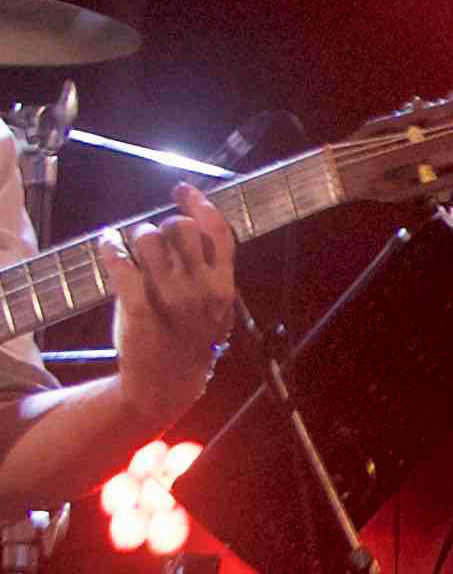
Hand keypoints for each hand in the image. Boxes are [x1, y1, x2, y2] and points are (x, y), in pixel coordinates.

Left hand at [105, 181, 239, 421]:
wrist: (168, 384)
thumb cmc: (191, 342)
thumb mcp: (216, 308)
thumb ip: (211, 273)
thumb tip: (191, 228)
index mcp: (223, 286)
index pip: (218, 233)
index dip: (199, 204)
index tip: (182, 190)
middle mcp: (200, 289)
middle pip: (181, 229)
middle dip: (164, 226)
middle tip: (153, 238)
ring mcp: (169, 300)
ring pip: (149, 239)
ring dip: (137, 236)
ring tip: (133, 247)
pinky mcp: (138, 310)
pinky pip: (121, 266)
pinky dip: (111, 248)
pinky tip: (107, 244)